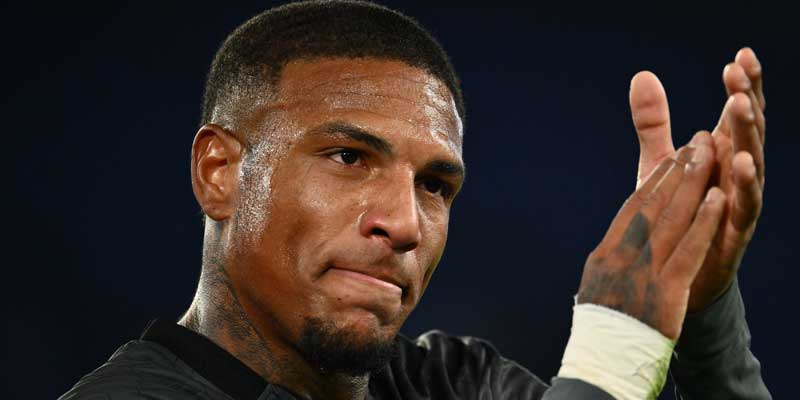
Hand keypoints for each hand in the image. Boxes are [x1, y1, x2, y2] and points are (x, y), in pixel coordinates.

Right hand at [577, 133, 723, 339]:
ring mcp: (645, 271)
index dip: (655, 180)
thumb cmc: (604, 321)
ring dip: (692, 184)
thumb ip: (613, 254)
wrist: (606, 358)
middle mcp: (624, 256)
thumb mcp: (599, 282)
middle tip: (695, 142)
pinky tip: (715, 199)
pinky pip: (688, 249)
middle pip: (654, 204)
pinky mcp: (667, 290)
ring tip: (708, 156)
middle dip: (677, 170)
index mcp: (607, 252)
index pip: (634, 207)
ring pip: (672, 219)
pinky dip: (703, 222)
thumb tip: (624, 231)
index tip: (671, 157)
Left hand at [628, 48, 764, 311]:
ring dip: (747, 134)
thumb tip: (642, 74)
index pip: (736, 114)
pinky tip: (739, 164)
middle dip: (745, 100)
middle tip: (739, 73)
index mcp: (722, 156)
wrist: (674, 274)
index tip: (741, 54)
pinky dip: (743, 185)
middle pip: (748, 132)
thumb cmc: (672, 213)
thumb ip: (654, 123)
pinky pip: (744, 206)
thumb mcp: (660, 163)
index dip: (742, 85)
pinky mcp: (735, 232)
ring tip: (741, 106)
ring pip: (751, 164)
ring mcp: (740, 203)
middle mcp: (737, 175)